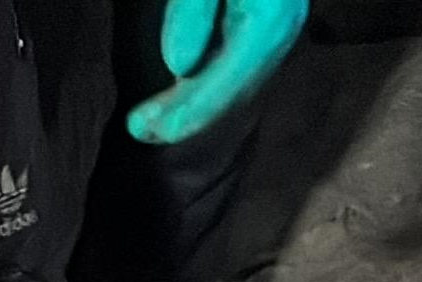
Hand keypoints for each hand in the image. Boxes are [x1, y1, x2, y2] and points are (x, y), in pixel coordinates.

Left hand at [125, 0, 306, 144]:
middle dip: (187, 114)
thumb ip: (193, 10)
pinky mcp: (267, 18)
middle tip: (142, 130)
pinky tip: (184, 86)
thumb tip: (179, 66)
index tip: (144, 129)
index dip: (185, 111)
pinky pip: (240, 61)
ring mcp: (277, 25)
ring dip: (198, 101)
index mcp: (266, 20)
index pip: (224, 80)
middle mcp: (278, 28)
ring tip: (156, 119)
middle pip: (232, 87)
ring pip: (237, 78)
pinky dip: (210, 80)